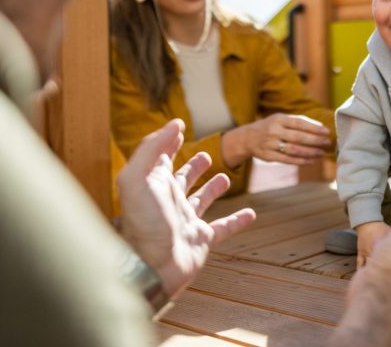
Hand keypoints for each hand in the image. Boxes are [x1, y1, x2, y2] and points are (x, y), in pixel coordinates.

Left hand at [117, 119, 255, 297]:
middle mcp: (169, 202)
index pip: (161, 158)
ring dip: (212, 189)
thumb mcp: (139, 177)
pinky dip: (237, 220)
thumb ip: (152, 147)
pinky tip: (251, 214)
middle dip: (193, 166)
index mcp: (154, 185)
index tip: (180, 127)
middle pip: (181, 179)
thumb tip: (175, 124)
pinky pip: (223, 227)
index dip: (168, 142)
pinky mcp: (201, 239)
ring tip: (225, 178)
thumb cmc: (144, 223)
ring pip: (201, 201)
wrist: (153, 267)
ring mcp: (186, 221)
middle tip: (205, 155)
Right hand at [224, 113, 330, 166]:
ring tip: (321, 153)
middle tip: (327, 143)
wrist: (248, 138)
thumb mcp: (280, 119)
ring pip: (294, 150)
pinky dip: (300, 161)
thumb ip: (298, 121)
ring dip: (310, 152)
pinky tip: (311, 161)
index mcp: (278, 119)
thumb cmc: (270, 126)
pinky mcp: (268, 156)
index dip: (314, 128)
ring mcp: (270, 144)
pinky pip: (287, 160)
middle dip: (315, 141)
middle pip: (298, 137)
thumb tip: (319, 126)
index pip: (299, 123)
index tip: (326, 132)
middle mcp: (273, 131)